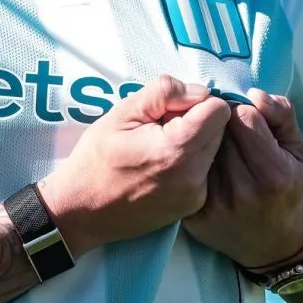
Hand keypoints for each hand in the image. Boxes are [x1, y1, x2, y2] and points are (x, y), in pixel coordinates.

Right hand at [37, 75, 230, 257]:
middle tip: (161, 128)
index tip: (170, 110)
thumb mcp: (123, 111)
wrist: (82, 210)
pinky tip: (162, 166)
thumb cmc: (97, 156)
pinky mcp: (193, 206)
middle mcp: (194, 177)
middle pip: (220, 130)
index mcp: (176, 150)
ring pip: (215, 149)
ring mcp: (195, 196)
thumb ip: (165, 92)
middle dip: (197, 120)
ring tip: (160, 146)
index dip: (196, 101)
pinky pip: (205, 170)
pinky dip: (191, 161)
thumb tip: (200, 92)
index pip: (219, 111)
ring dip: (195, 140)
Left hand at [180, 89, 302, 269]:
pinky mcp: (194, 215)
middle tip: (225, 128)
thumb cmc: (286, 188)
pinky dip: (187, 161)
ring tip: (211, 144)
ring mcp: (215, 204)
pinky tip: (195, 161)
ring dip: (200, 138)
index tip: (244, 118)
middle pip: (216, 129)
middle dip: (219, 122)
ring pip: (196, 148)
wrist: (272, 245)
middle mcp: (242, 189)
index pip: (243, 116)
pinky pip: (184, 171)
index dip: (242, 110)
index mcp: (271, 172)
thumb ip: (281, 114)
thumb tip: (255, 94)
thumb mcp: (295, 151)